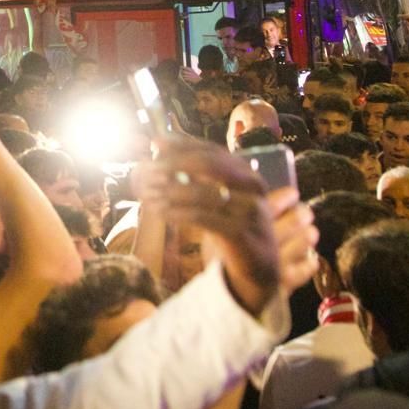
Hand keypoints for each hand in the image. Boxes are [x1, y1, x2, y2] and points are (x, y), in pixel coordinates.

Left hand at [138, 138, 315, 314]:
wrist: (260, 265)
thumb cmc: (232, 223)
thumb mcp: (217, 195)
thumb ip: (193, 171)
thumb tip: (158, 143)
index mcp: (246, 171)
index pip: (211, 150)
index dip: (182, 145)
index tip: (155, 144)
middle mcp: (252, 187)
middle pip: (210, 165)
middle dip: (175, 165)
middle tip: (149, 171)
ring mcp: (250, 210)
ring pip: (205, 193)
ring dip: (171, 191)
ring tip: (148, 193)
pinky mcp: (243, 235)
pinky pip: (206, 219)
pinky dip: (180, 213)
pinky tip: (162, 213)